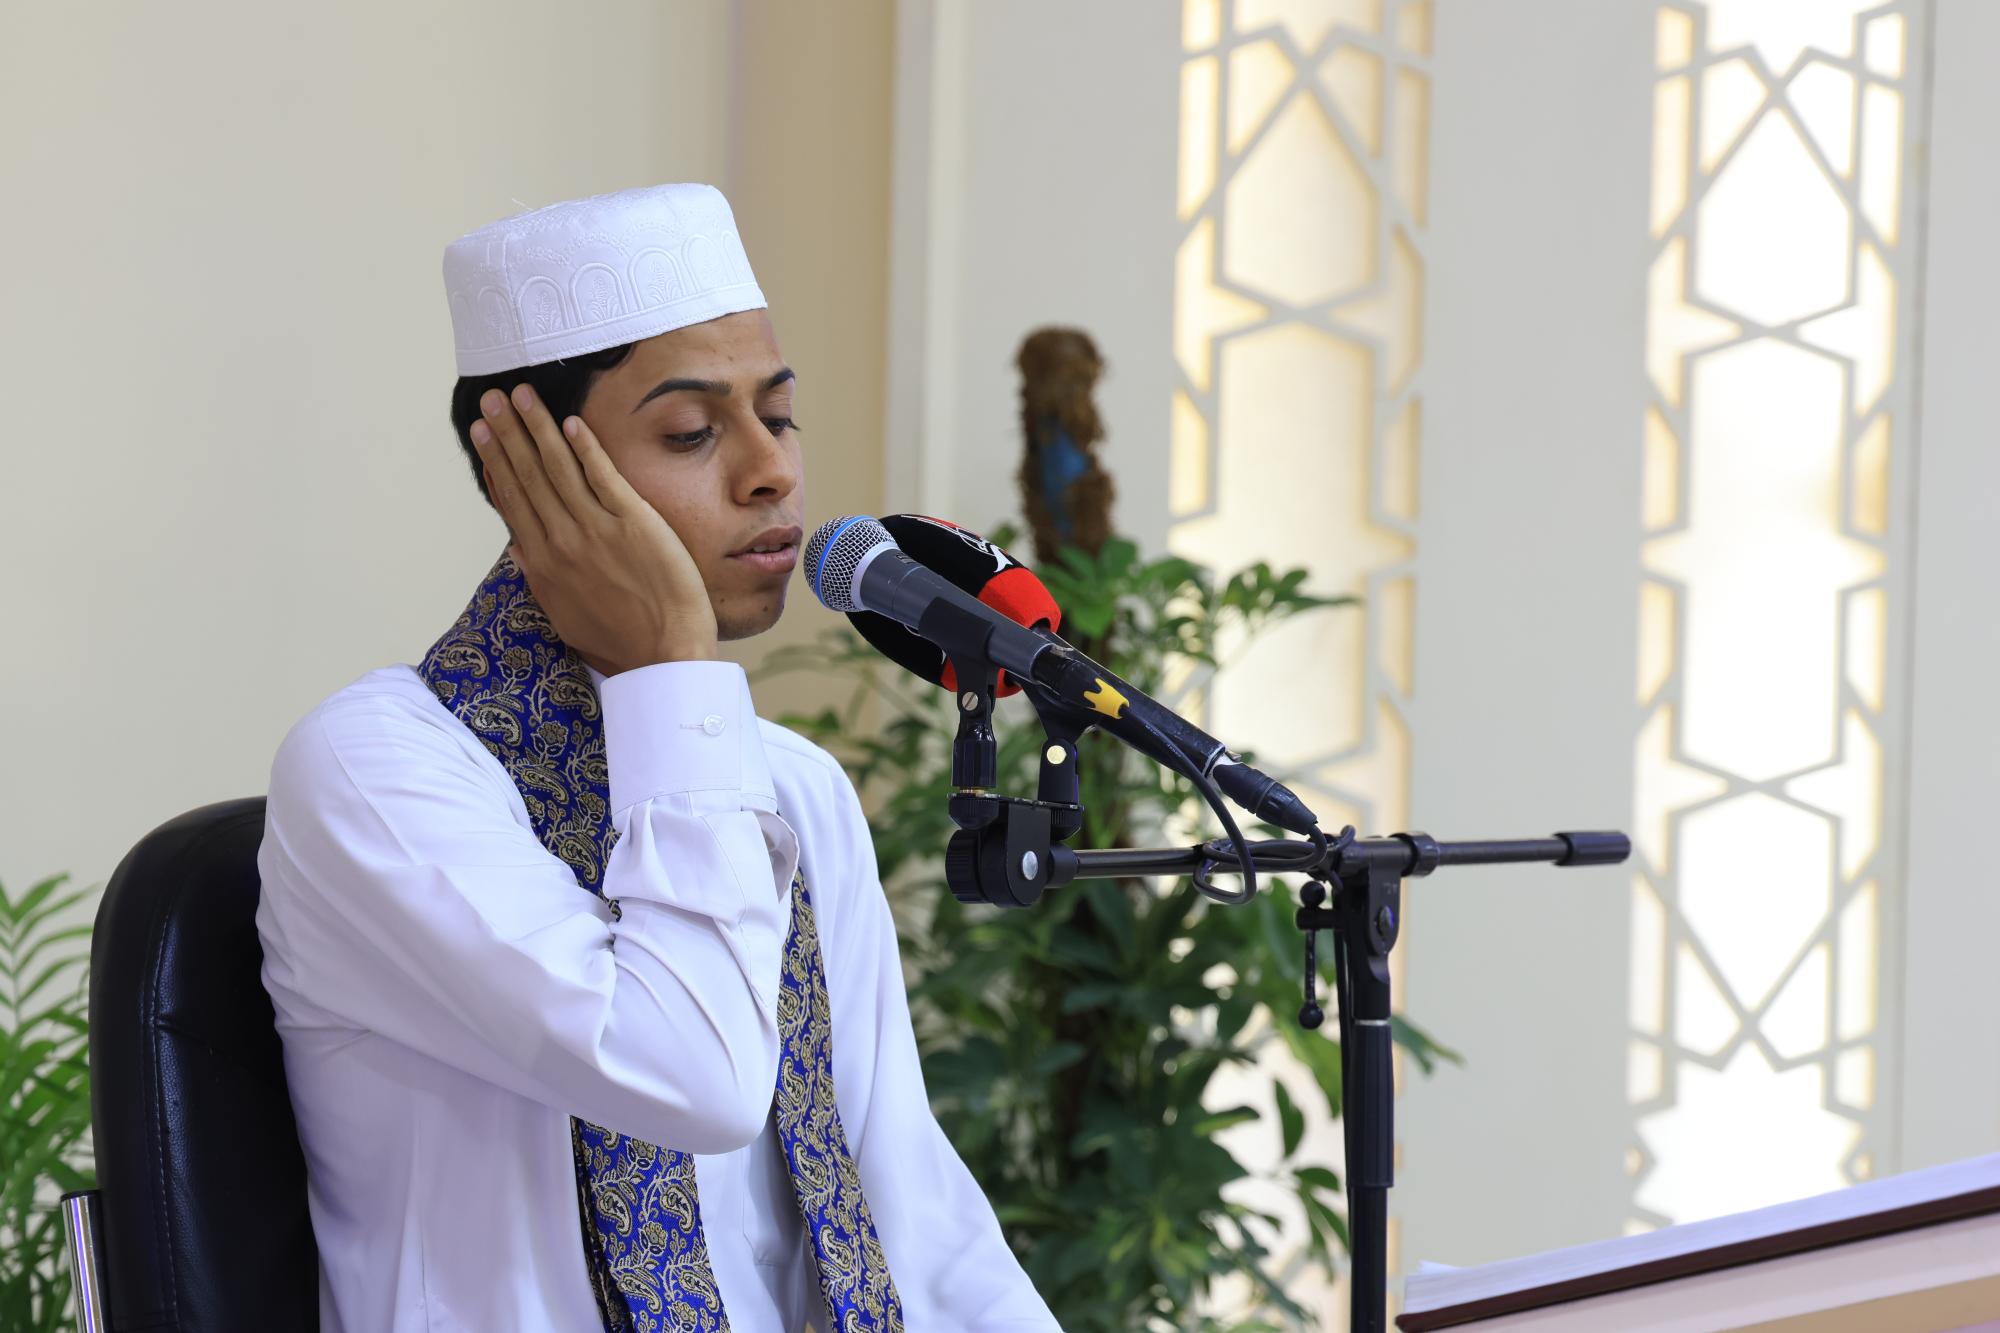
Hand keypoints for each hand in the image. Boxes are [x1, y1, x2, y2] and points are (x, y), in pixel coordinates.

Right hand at [470, 383, 718, 671]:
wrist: (665, 652)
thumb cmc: (620, 640)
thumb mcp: (564, 615)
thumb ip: (538, 578)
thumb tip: (517, 549)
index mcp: (542, 563)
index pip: (513, 500)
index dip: (496, 462)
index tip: (482, 432)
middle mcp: (562, 541)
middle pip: (528, 475)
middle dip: (507, 432)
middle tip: (491, 397)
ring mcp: (596, 529)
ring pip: (558, 467)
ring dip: (536, 427)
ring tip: (521, 394)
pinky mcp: (634, 523)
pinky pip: (603, 476)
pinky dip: (585, 447)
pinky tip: (571, 421)